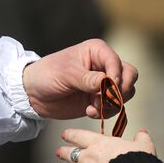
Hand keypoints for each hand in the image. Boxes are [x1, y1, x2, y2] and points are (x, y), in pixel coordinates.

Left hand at [22, 39, 137, 119]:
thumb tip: (107, 82)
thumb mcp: (65, 74)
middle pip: (129, 75)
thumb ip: (87, 79)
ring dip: (113, 103)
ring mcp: (104, 83)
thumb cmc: (47, 75)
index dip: (116, 76)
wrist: (34, 94)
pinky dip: (106, 112)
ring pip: (126, 92)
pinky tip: (89, 112)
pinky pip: (115, 106)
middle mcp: (104, 65)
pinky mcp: (100, 99)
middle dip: (121, 90)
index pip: (117, 62)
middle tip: (106, 100)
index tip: (108, 88)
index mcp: (97, 51)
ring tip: (93, 108)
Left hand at [50, 128, 156, 162]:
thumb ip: (141, 139)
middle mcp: (89, 159)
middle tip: (58, 151)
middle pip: (70, 154)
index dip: (71, 134)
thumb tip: (142, 133)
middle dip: (63, 152)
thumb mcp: (144, 146)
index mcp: (100, 144)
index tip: (65, 134)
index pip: (80, 136)